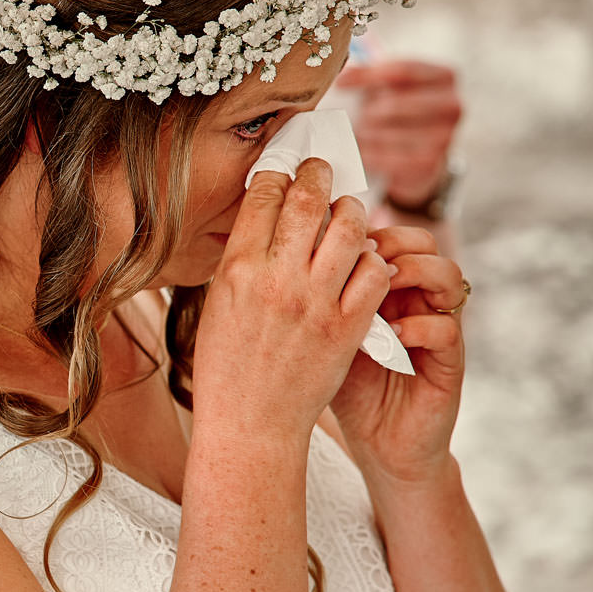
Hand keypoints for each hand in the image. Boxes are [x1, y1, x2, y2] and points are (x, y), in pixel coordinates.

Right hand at [192, 160, 390, 442]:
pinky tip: (364, 260)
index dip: (279, 173)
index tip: (286, 166)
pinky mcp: (348, 328)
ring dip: (352, 212)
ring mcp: (316, 304)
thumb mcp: (219, 305)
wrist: (250, 425)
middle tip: (323, 170)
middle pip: (308, 202)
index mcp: (238, 271)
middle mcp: (278, 281)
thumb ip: (242, 260)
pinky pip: (374, 273)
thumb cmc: (227, 367)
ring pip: (350, 229)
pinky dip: (372, 259)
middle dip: (318, 176)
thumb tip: (265, 216)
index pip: (264, 197)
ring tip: (349, 212)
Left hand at [328, 226, 465, 480]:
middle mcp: (417, 300)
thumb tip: (280, 254)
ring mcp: (438, 327)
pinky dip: (418, 326)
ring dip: (413, 274)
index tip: (330, 244)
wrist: (377, 445)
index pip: (389, 235)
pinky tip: (388, 337)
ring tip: (378, 292)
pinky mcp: (450, 362)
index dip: (365, 231)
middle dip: (392, 244)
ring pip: (448, 275)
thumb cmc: (342, 386)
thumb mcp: (319, 334)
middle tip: (360, 262)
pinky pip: (447, 328)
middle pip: (423, 243)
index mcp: (387, 288)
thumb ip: (310, 297)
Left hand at [336, 60, 461, 209]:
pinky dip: (368, 154)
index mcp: (445, 77)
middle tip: (348, 116)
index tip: (340, 82)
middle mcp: (452, 105)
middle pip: (394, 103)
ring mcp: (446, 137)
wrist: (422, 158)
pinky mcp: (431, 164)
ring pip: (387, 132)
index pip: (402, 70)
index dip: (367, 75)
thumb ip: (371, 76)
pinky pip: (387, 157)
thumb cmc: (403, 114)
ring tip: (354, 133)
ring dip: (363, 133)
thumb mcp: (393, 88)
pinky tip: (361, 151)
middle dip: (366, 110)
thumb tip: (342, 75)